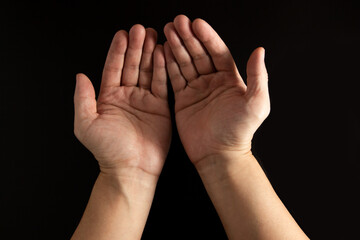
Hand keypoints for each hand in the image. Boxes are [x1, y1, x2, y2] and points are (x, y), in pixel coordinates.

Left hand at [74, 25, 170, 177]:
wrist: (131, 170)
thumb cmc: (108, 151)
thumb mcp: (86, 125)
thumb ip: (83, 99)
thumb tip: (80, 76)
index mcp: (108, 98)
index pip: (112, 68)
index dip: (117, 51)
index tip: (122, 35)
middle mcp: (126, 96)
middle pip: (131, 65)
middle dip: (136, 47)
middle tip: (141, 29)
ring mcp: (144, 100)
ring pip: (146, 71)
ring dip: (150, 53)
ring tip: (154, 35)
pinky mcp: (160, 107)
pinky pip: (161, 84)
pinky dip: (162, 69)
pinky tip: (163, 55)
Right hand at [164, 15, 269, 165]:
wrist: (219, 155)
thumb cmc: (240, 131)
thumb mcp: (255, 103)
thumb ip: (258, 76)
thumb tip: (260, 50)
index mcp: (229, 79)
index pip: (217, 51)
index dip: (207, 37)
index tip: (197, 23)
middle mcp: (212, 81)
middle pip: (199, 54)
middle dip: (188, 37)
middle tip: (177, 22)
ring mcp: (196, 89)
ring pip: (185, 63)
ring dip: (176, 46)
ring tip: (167, 30)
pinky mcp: (182, 99)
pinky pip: (174, 78)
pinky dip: (168, 65)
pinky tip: (162, 51)